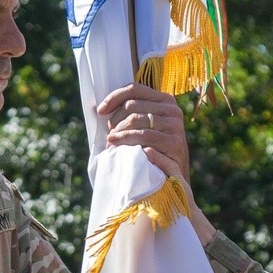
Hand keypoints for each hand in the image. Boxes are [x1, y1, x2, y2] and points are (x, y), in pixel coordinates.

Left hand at [100, 85, 215, 243]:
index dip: (113, 97)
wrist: (175, 184)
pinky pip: (146, 140)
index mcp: (165, 101)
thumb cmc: (153, 156)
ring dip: (120, 135)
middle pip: (133, 106)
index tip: (100, 111)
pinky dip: (130, 145)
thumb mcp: (143, 131)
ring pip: (138, 122)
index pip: (134, 89)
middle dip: (115, 122)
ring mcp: (176, 129)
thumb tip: (96, 108)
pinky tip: (123, 152)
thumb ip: (128, 116)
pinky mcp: (176, 146)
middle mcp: (173, 111)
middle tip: (110, 138)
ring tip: (111, 146)